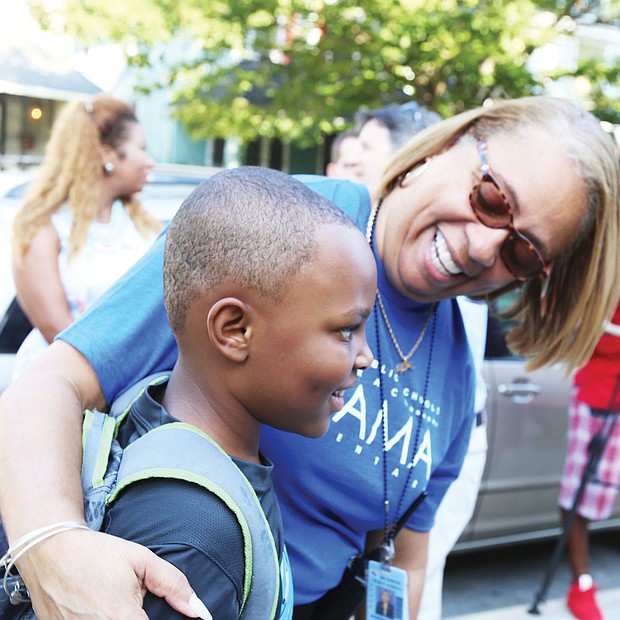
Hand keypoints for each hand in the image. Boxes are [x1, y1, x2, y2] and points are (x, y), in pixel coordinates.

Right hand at [15, 529, 210, 618]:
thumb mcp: (141, 560)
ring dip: (124, 617)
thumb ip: (172, 584)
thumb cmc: (96, 554)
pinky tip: (99, 605)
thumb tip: (198, 610)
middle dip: (142, 617)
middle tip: (136, 603)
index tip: (164, 613)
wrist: (50, 551)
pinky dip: (101, 617)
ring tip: (115, 601)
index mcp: (122, 619)